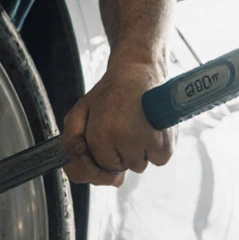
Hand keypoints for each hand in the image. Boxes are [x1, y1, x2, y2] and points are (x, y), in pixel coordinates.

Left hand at [61, 59, 175, 186]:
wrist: (139, 71)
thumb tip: (84, 165)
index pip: (97, 167)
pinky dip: (154, 148)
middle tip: (121, 127)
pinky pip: (156, 160)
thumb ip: (72, 142)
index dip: (99, 154)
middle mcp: (125, 141)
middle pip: (118, 168)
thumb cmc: (110, 92)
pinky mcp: (166, 146)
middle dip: (117, 154)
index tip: (106, 136)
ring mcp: (147, 145)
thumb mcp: (79, 112)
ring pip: (138, 166)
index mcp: (102, 135)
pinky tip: (149, 128)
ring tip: (136, 124)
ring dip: (136, 151)